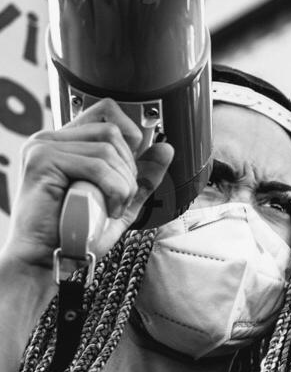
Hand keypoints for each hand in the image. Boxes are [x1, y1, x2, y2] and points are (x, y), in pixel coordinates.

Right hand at [3, 99, 174, 270]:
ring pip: (108, 149)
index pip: (106, 111)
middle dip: (129, 170)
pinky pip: (97, 165)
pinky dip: (112, 191)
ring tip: (109, 208)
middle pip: (113, 131)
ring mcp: (43, 146)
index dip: (131, 134)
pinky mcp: (42, 160)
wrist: (46, 260)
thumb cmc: (76, 235)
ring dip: (122, 185)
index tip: (132, 169)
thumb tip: (166, 148)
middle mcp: (51, 139)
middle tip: (118, 199)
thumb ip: (142, 177)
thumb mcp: (121, 202)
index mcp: (67, 143)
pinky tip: (104, 210)